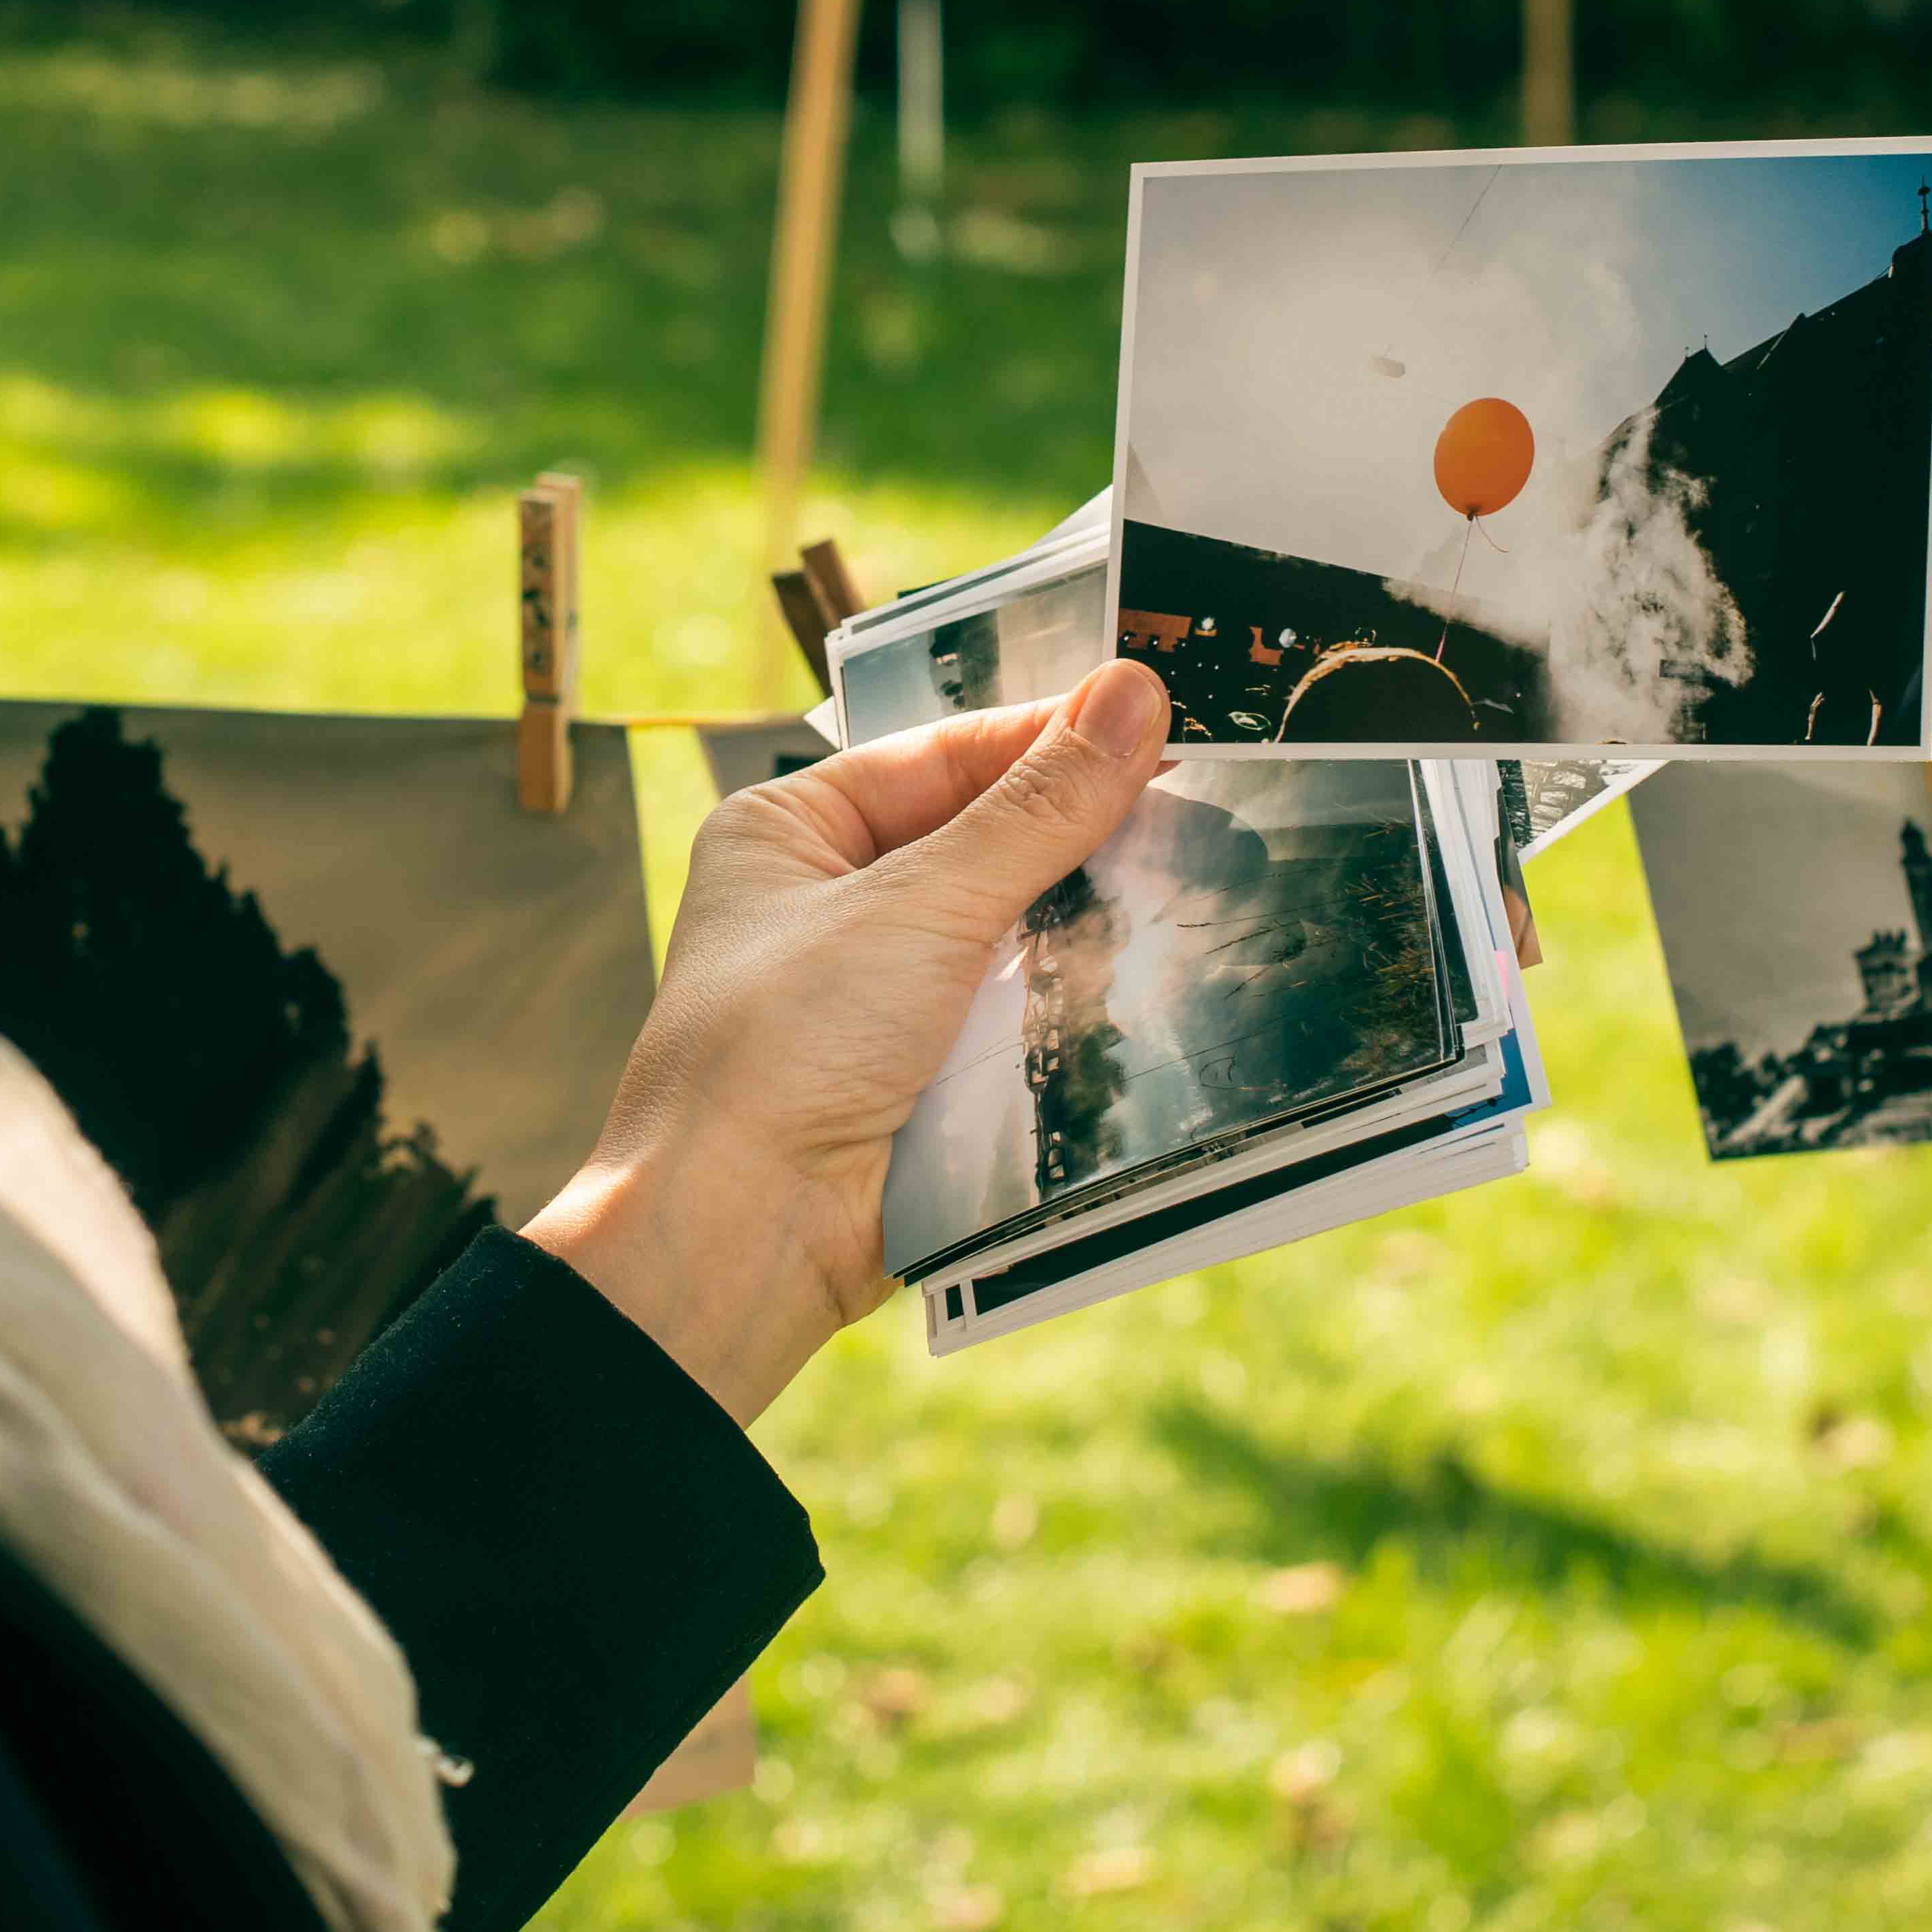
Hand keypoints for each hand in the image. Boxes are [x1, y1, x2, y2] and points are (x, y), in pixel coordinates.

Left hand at [522, 661, 1168, 1423]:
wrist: (740, 1237)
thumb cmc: (778, 1052)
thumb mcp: (919, 906)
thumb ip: (1036, 810)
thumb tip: (1130, 694)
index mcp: (788, 831)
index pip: (942, 755)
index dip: (1047, 736)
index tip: (1155, 718)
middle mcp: (826, 904)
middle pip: (983, 841)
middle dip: (1076, 833)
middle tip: (1191, 801)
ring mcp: (873, 994)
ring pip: (1010, 932)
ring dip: (1084, 923)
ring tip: (1189, 880)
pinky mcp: (917, 1075)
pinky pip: (1014, 1017)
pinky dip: (1068, 1003)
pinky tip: (1143, 979)